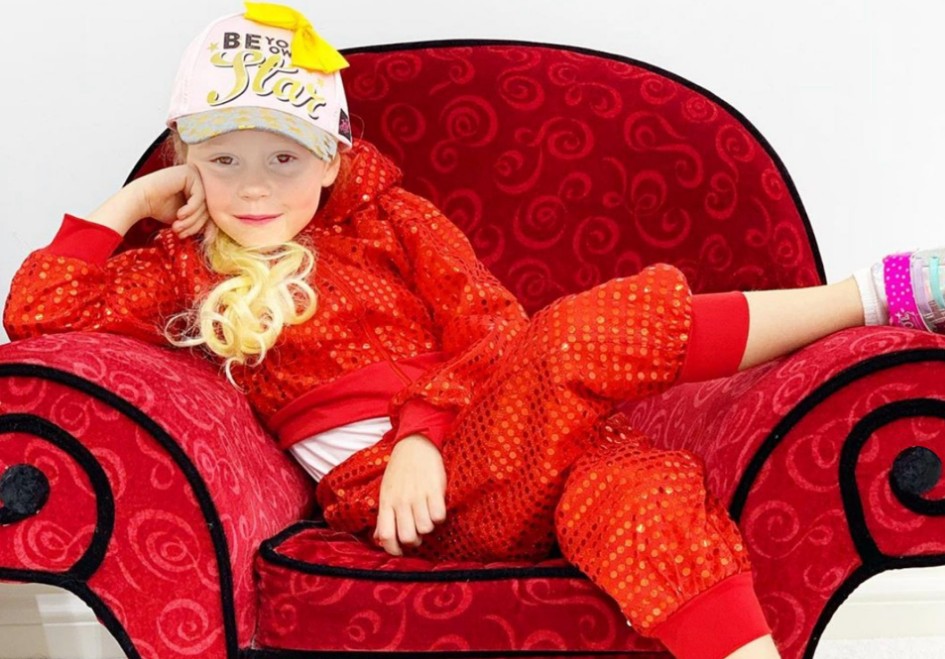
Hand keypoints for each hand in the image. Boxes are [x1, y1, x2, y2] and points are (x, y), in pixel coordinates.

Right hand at [130, 164, 209, 238]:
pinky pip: (199, 196)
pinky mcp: (190, 173)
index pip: (209, 211)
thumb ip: (200, 222)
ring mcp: (195, 174)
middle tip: (181, 232)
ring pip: (204, 203)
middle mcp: (199, 180)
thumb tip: (214, 232)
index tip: (190, 236)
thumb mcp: (185, 218)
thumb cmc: (160, 207)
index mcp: (200, 189)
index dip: (201, 226)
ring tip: (178, 226)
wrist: (141, 200)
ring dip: (191, 219)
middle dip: (195, 224)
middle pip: (208, 207)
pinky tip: (179, 214)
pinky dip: (191, 209)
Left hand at [373, 434, 446, 555]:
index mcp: (386, 502)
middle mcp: (400, 501)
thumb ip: (384, 516)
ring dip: (429, 527)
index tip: (402, 550)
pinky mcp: (434, 489)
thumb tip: (379, 538)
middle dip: (415, 541)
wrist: (415, 442)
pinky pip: (439, 515)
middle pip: (407, 537)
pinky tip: (437, 507)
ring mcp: (417, 495)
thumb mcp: (386, 491)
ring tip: (428, 515)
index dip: (394, 550)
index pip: (386, 537)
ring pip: (425, 528)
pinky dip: (440, 516)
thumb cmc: (400, 469)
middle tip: (418, 531)